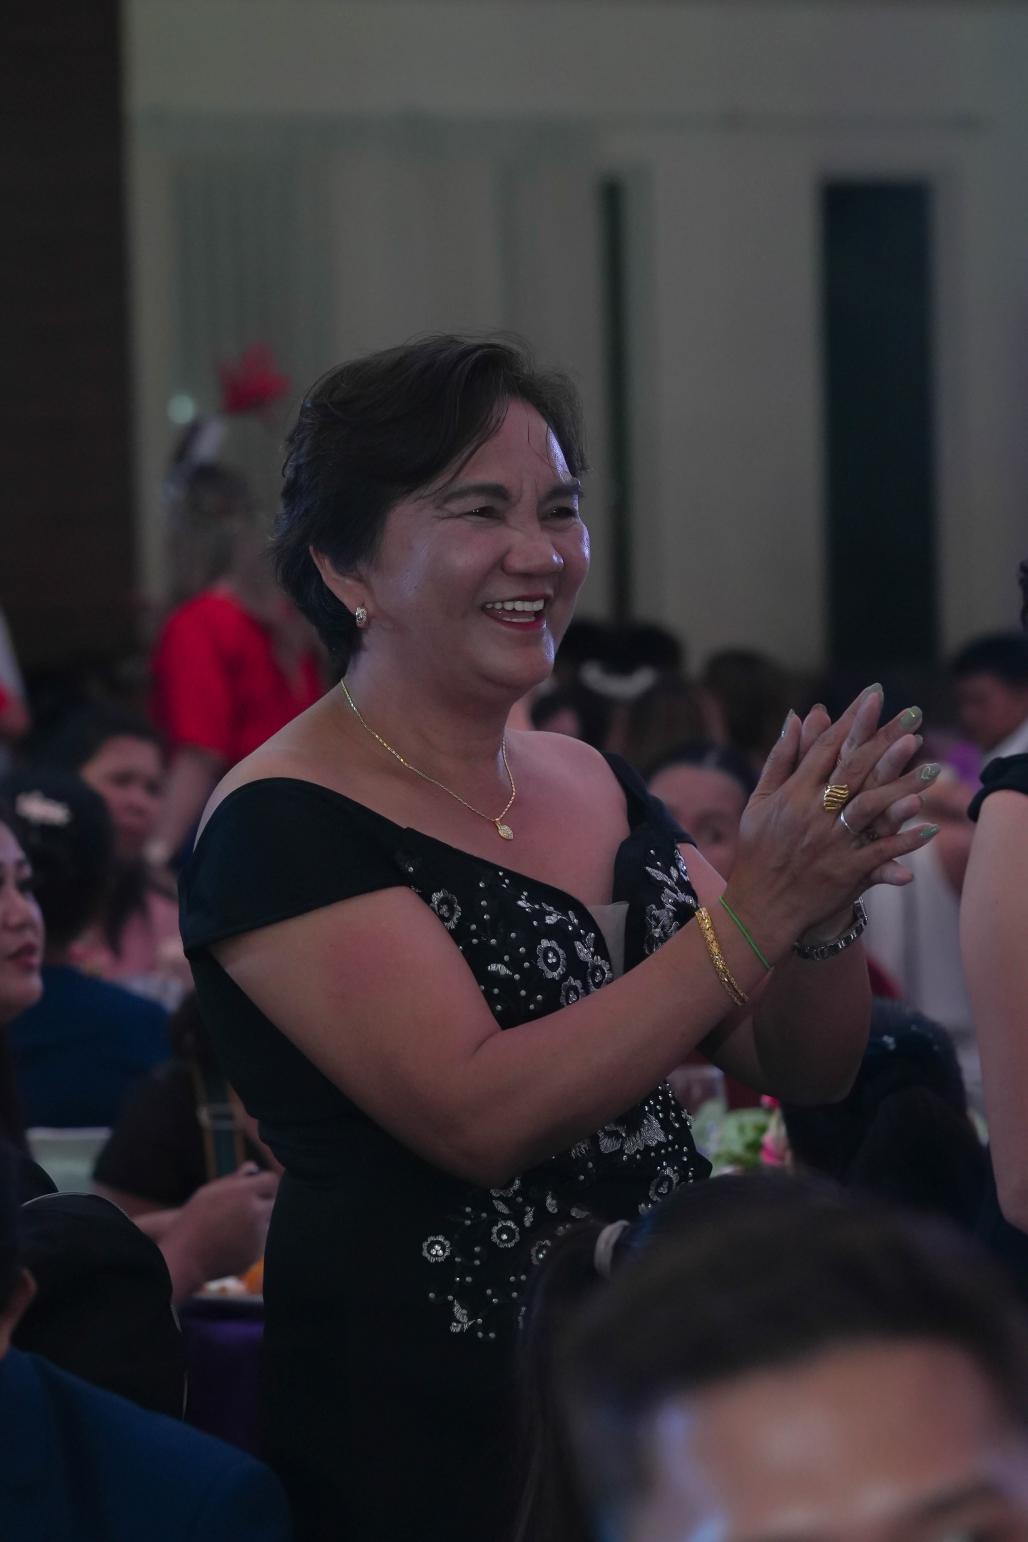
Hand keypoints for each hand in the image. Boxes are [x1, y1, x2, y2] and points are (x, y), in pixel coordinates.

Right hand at [160, 1164, 278, 1299]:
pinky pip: (262, 1241)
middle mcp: (255, 1213)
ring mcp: (257, 1235)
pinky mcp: (256, 1253)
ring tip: (232, 1227)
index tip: (257, 1188)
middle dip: (264, 1202)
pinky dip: (252, 1240)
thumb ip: (235, 1179)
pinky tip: (231, 1242)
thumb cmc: (193, 1222)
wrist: (183, 1259)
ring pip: (270, 1222)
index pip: (272, 1180)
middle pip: (275, 1201)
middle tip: (245, 1207)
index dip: (264, 1184)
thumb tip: (254, 1168)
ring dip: (260, 1222)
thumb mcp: (209, 1193)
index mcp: (243, 1193)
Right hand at [726, 687, 937, 951]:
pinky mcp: (845, 872)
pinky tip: (929, 825)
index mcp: (792, 793)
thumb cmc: (758, 849)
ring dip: (903, 785)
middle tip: (913, 714)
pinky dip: (904, 840)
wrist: (759, 905)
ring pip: (871, 807)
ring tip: (932, 765)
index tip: (874, 694)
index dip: (852, 718)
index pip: (827, 747)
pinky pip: (880, 853)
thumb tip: (795, 717)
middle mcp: (812, 814)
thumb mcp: (760, 800)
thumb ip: (780, 758)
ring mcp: (830, 843)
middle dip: (885, 739)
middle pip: (854, 768)